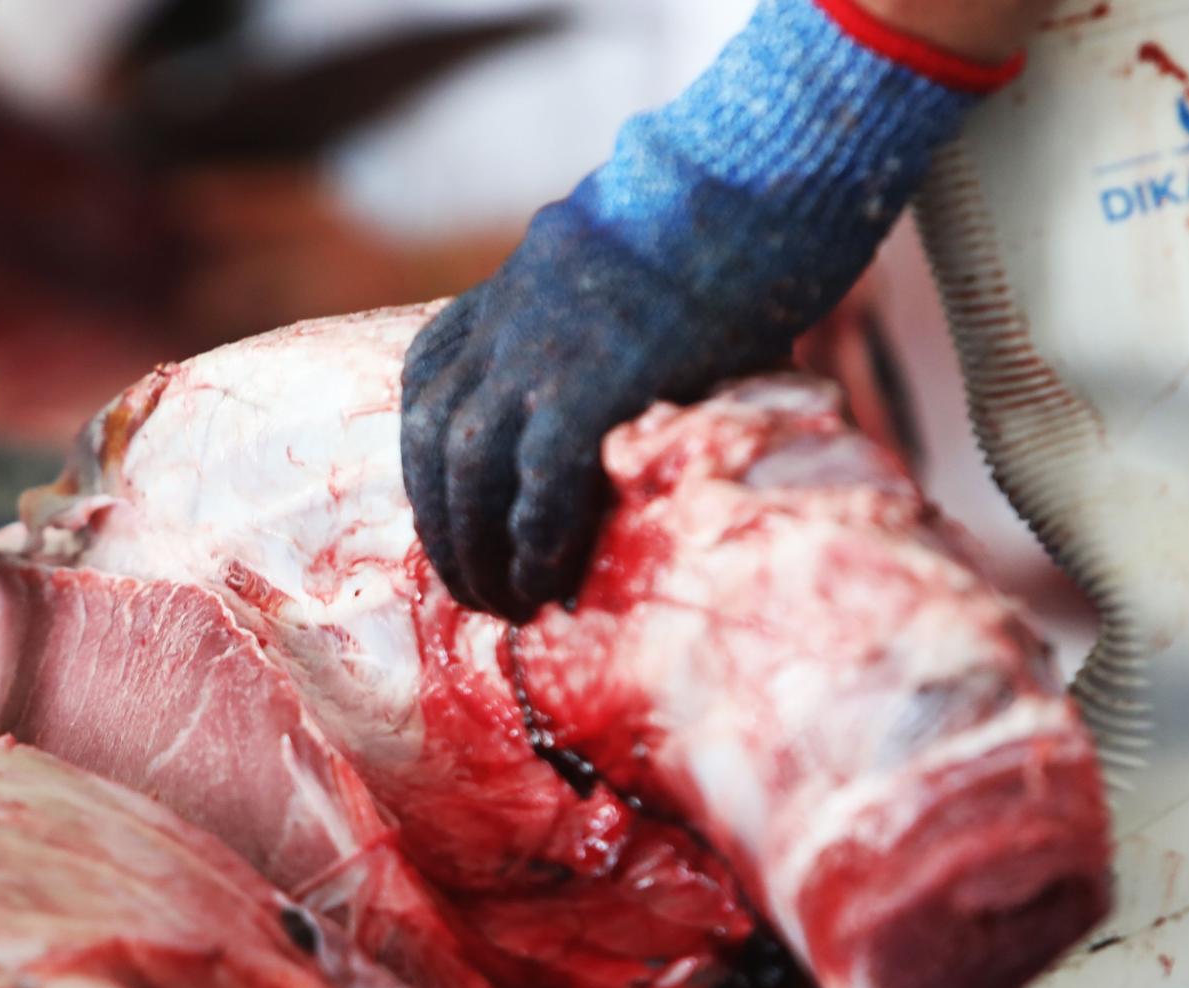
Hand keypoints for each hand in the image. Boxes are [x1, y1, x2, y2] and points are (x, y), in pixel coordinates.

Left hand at [401, 0, 1020, 621]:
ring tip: (505, 605)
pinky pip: (537, 486)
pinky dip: (535, 544)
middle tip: (474, 587)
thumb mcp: (634, 283)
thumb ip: (611, 342)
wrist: (762, 180)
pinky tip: (548, 586)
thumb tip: (648, 412)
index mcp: (508, 293)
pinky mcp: (587, 386)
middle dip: (443, 525)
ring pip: (464, 472)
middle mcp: (505, 324)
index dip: (430, 463)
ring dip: (475, 551)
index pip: (427, 385)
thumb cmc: (727, 231)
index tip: (451, 512)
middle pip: (432, 440)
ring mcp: (538, 353)